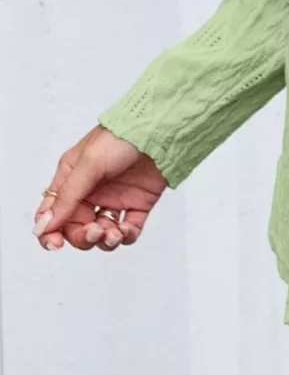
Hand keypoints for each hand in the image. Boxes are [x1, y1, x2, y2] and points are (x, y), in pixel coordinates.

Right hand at [34, 125, 167, 252]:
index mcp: (72, 179)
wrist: (161, 130)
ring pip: (103, 233)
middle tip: (95, 232)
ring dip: (105, 240)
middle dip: (83, 237)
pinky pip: (128, 230)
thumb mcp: (89, 164)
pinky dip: (126, 236)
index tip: (55, 244)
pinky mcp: (138, 204)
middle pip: (77, 228)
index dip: (50, 232)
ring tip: (113, 233)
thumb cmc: (121, 137)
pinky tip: (125, 231)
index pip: (53, 213)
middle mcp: (91, 191)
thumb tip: (43, 226)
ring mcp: (115, 199)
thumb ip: (67, 197)